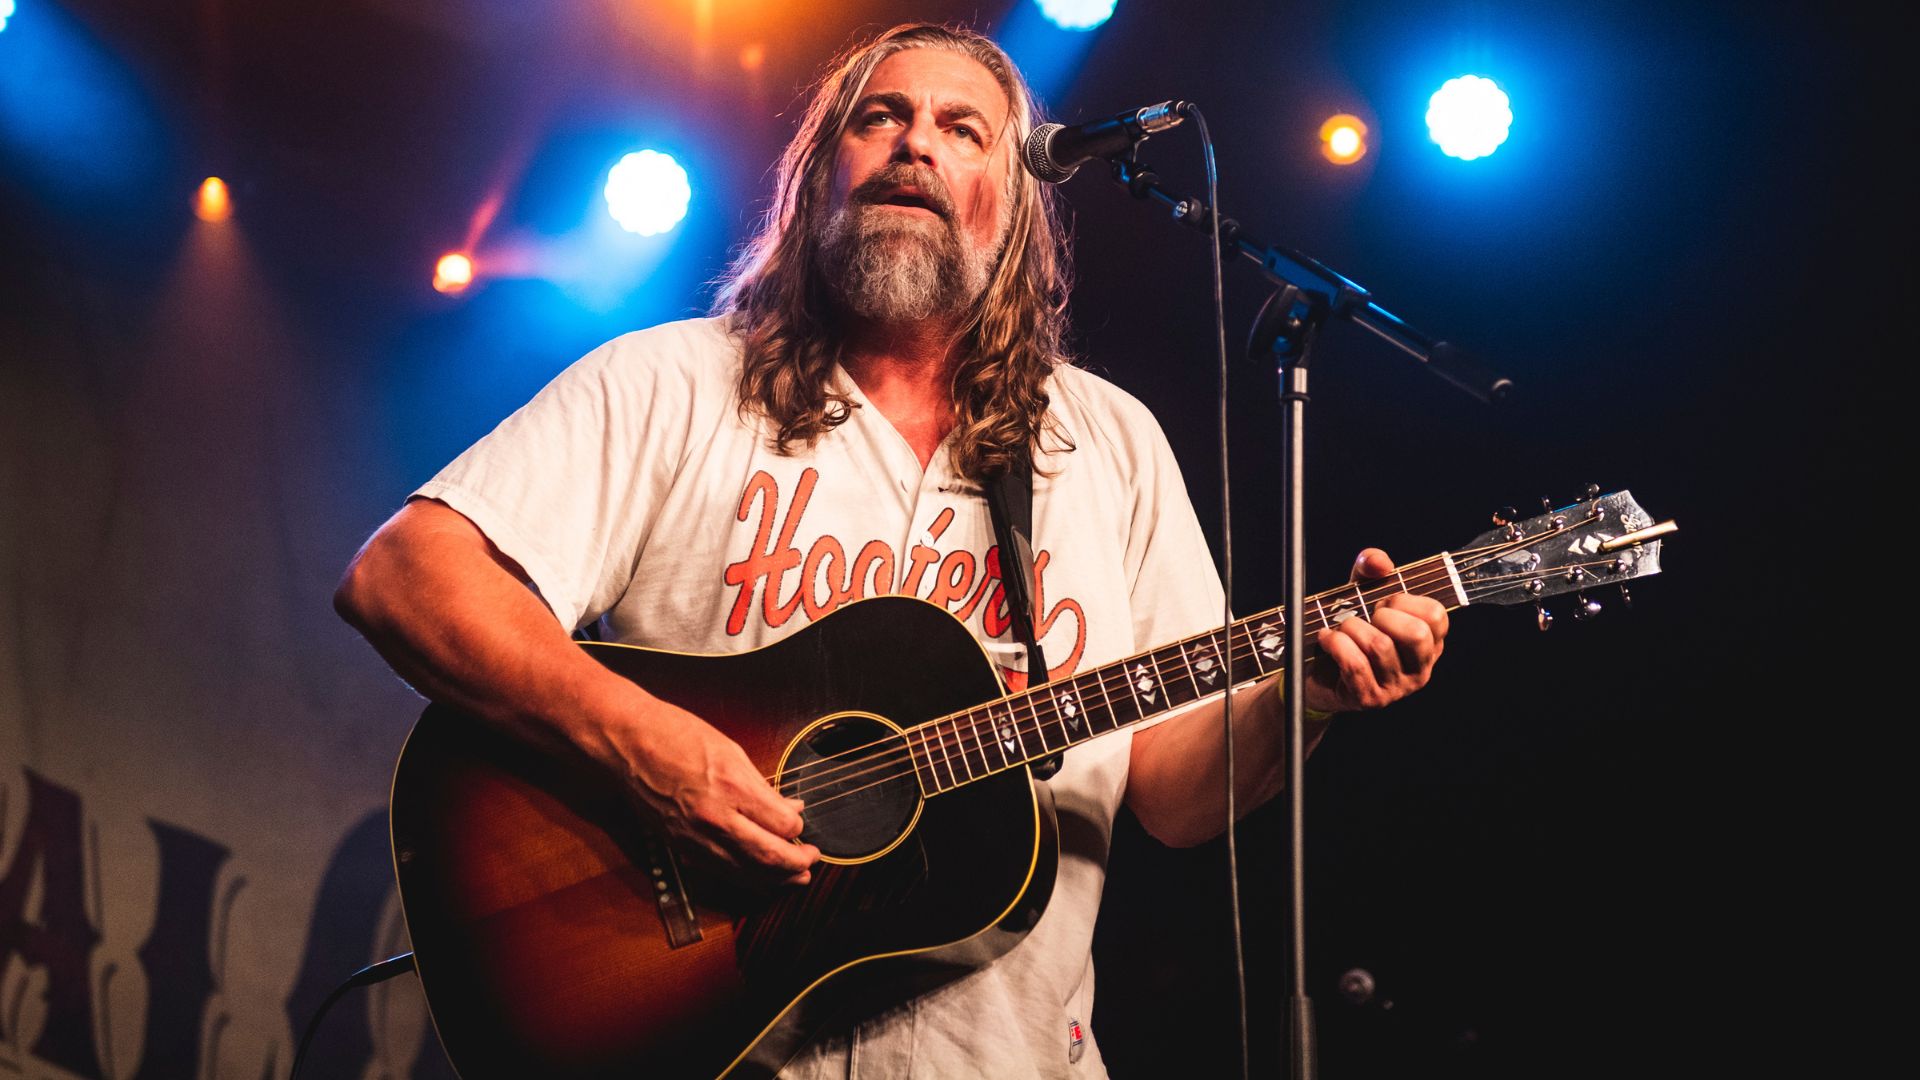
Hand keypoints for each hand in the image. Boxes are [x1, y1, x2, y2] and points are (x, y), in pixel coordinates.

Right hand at [611, 699, 820, 885]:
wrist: (627, 744)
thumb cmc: (675, 736)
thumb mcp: (731, 751)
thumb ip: (762, 786)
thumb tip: (789, 807)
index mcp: (732, 788)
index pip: (783, 825)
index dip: (799, 828)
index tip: (802, 824)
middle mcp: (716, 819)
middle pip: (770, 858)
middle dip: (799, 864)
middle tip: (812, 860)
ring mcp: (696, 838)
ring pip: (747, 873)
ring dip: (777, 879)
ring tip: (795, 877)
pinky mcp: (681, 847)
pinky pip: (722, 871)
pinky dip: (747, 877)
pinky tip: (760, 874)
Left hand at [1303, 548, 1447, 714]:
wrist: (1317, 675)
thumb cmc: (1349, 633)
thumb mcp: (1361, 595)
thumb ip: (1371, 570)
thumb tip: (1378, 562)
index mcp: (1429, 644)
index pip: (1437, 616)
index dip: (1406, 600)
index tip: (1383, 603)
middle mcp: (1420, 670)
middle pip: (1416, 634)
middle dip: (1383, 615)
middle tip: (1366, 617)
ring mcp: (1396, 689)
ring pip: (1379, 646)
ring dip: (1350, 628)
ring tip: (1341, 629)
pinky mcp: (1369, 699)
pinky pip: (1355, 664)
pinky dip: (1335, 644)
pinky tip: (1327, 639)